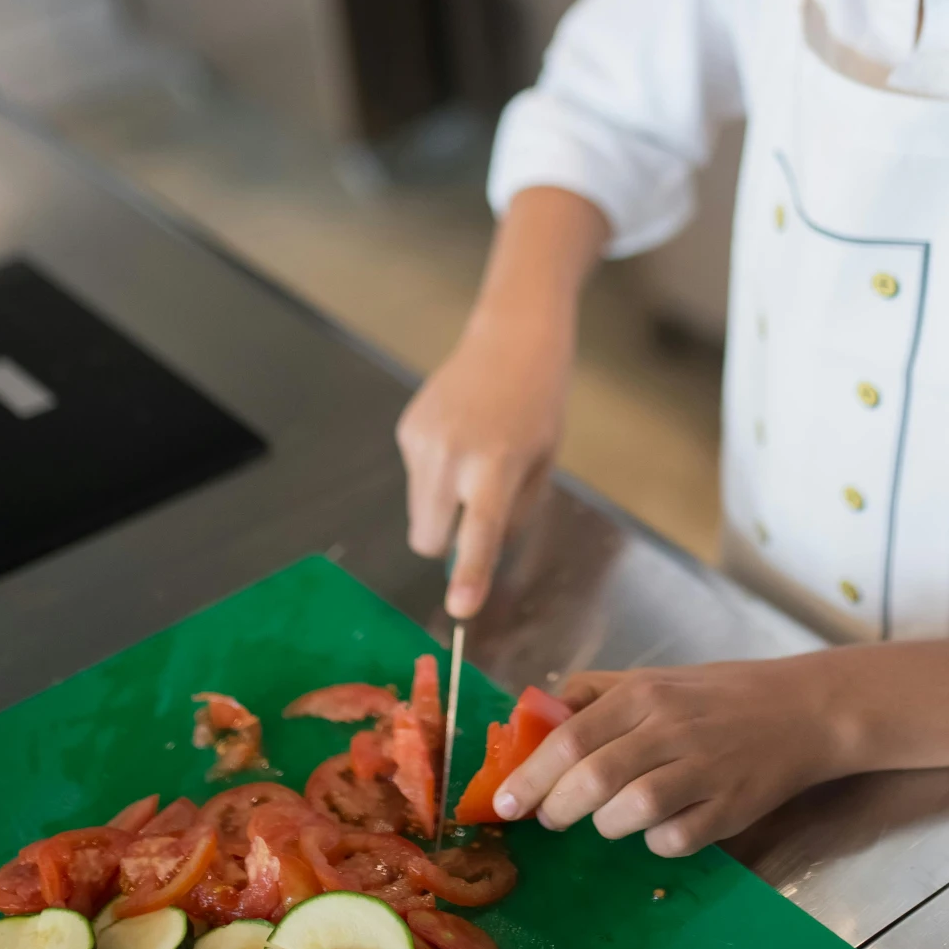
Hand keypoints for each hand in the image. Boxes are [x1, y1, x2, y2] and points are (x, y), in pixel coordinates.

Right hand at [396, 307, 569, 618]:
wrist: (511, 340)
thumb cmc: (539, 406)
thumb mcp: (542, 464)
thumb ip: (511, 515)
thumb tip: (473, 557)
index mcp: (498, 464)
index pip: (480, 532)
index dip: (470, 574)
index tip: (460, 608)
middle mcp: (453, 454)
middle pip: (428, 538)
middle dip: (446, 543)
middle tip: (476, 512)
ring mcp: (423, 440)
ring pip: (420, 512)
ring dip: (442, 505)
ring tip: (474, 457)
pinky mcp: (406, 429)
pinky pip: (416, 478)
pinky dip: (435, 473)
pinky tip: (459, 436)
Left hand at [493, 657, 847, 856]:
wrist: (804, 709)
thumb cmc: (719, 695)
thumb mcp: (655, 678)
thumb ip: (595, 695)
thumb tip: (534, 715)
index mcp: (644, 694)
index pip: (568, 739)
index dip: (529, 778)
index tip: (505, 805)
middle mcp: (670, 729)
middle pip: (592, 781)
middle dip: (557, 808)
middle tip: (549, 819)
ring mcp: (703, 771)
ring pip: (629, 814)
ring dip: (606, 826)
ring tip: (608, 819)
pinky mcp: (731, 809)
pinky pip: (673, 841)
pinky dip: (656, 843)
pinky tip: (660, 827)